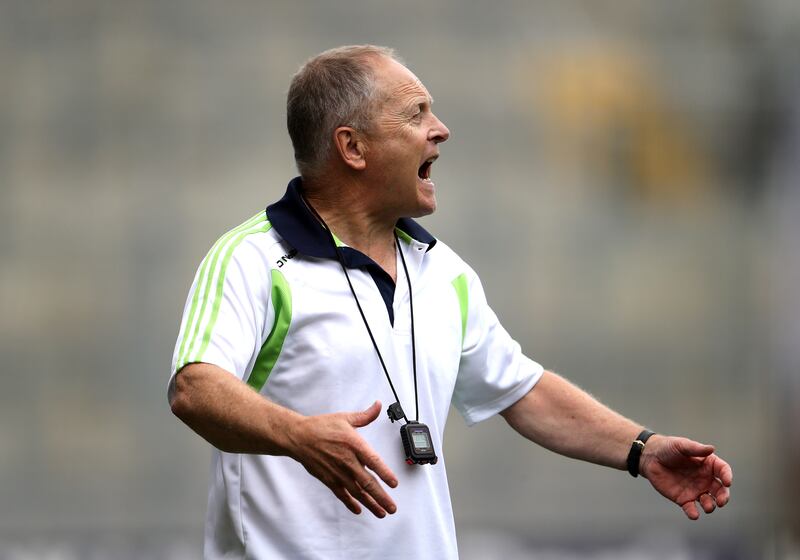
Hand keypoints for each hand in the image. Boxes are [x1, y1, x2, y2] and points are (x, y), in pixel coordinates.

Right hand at [287, 400, 398, 517]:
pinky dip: (350, 503)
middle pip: (367, 483)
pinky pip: (341, 494)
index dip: (385, 473)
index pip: (374, 461)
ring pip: (357, 492)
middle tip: (392, 507)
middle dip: (381, 497)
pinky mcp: (328, 479)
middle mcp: (347, 461)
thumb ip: (365, 416)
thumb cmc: (321, 427)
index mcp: (354, 444)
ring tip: (381, 512)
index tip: (394, 483)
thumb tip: (378, 406)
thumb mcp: (345, 418)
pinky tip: (358, 510)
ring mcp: (338, 472)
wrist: (299, 437)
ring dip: (370, 504)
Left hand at [640, 435, 732, 519]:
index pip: (723, 470)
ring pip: (708, 501)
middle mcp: (705, 479)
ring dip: (710, 506)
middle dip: (723, 496)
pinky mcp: (683, 499)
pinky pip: (691, 509)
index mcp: (708, 464)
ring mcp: (695, 490)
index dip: (727, 476)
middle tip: (721, 501)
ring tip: (707, 506)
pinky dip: (694, 513)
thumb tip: (711, 448)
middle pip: (720, 490)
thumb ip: (696, 449)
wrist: (651, 458)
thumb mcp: (681, 445)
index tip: (727, 482)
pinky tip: (693, 514)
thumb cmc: (668, 448)